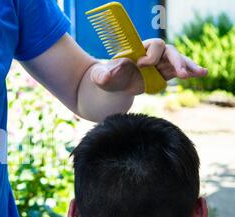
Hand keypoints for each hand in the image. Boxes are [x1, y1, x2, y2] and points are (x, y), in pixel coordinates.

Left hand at [89, 39, 207, 94]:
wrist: (113, 85)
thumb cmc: (107, 77)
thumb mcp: (102, 76)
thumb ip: (104, 74)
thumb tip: (108, 73)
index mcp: (139, 49)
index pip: (153, 45)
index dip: (151, 54)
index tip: (140, 65)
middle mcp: (152, 54)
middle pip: (169, 51)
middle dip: (176, 61)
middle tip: (180, 73)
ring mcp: (159, 64)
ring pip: (177, 61)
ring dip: (188, 66)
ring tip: (201, 73)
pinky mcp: (163, 74)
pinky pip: (178, 71)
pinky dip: (189, 72)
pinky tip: (200, 74)